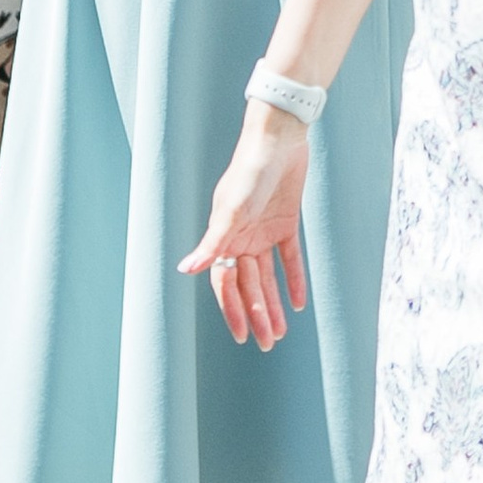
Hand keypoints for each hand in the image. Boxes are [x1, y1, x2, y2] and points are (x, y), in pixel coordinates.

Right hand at [180, 105, 311, 348]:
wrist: (279, 139)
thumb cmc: (249, 171)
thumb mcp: (230, 210)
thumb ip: (211, 242)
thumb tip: (185, 271)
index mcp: (224, 235)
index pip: (225, 281)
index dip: (232, 309)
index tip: (242, 336)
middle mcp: (242, 237)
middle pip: (248, 284)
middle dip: (257, 314)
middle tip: (268, 343)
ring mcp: (264, 230)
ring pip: (268, 277)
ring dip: (273, 303)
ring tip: (281, 332)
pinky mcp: (286, 222)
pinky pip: (289, 258)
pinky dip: (293, 279)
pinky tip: (298, 303)